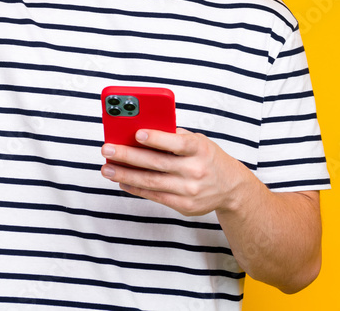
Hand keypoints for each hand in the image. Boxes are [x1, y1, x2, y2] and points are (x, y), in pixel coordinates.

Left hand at [99, 127, 250, 216]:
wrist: (231, 188)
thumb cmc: (208, 158)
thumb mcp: (199, 141)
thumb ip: (174, 136)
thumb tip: (141, 132)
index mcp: (200, 149)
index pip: (178, 142)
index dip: (157, 138)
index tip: (137, 133)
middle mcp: (196, 170)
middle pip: (157, 163)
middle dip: (128, 156)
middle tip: (108, 149)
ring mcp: (190, 190)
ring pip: (151, 182)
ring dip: (125, 174)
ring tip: (107, 168)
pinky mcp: (184, 206)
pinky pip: (155, 196)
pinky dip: (136, 188)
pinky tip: (122, 180)